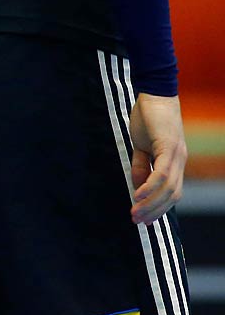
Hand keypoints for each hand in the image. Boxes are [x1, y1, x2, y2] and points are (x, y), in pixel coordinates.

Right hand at [129, 93, 186, 223]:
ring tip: (135, 213)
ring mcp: (176, 154)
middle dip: (155, 211)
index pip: (172, 192)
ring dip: (151, 204)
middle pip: (173, 196)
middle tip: (137, 222)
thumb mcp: (141, 145)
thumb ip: (141, 165)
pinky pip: (161, 173)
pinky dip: (150, 187)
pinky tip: (137, 195)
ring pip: (168, 188)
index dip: (160, 208)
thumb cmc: (147, 117)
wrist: (153, 93)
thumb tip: (138, 185)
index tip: (145, 220)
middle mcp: (180, 161)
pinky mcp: (168, 147)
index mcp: (175, 161)